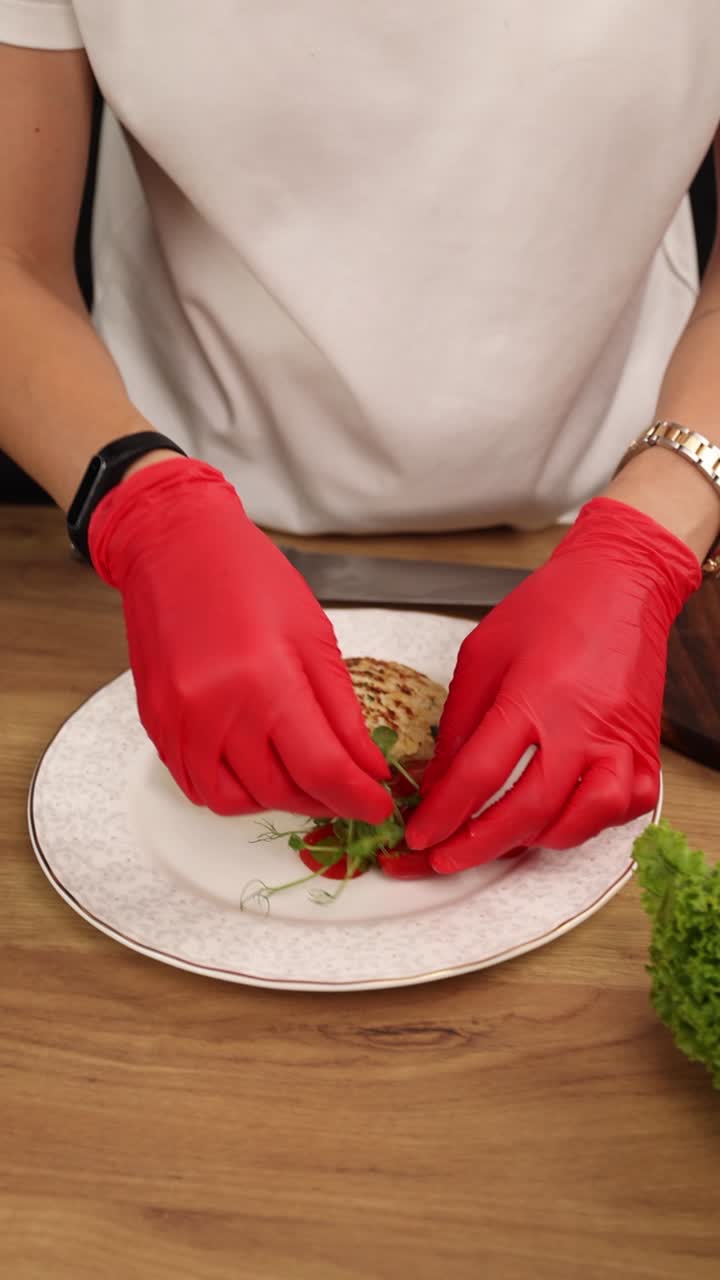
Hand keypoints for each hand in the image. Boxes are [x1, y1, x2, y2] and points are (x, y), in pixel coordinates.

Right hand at [89, 458, 391, 819]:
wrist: (175, 548)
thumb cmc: (249, 578)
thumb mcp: (314, 636)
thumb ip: (341, 712)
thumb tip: (368, 768)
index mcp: (264, 680)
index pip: (322, 769)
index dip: (358, 798)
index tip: (379, 805)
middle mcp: (215, 711)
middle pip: (281, 791)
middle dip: (326, 800)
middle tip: (349, 788)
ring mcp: (180, 724)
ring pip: (237, 801)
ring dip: (279, 801)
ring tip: (304, 778)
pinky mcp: (158, 726)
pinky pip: (198, 786)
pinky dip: (235, 792)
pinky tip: (259, 770)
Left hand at [405, 498, 700, 870]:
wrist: (621, 585)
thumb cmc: (550, 609)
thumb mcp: (482, 654)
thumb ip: (460, 722)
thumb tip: (437, 780)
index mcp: (533, 696)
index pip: (479, 776)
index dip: (443, 815)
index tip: (417, 836)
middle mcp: (581, 728)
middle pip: (524, 812)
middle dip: (475, 846)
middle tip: (441, 860)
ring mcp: (619, 746)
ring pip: (575, 823)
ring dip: (529, 841)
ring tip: (494, 838)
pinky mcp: (646, 754)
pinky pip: (618, 813)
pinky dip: (583, 826)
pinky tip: (553, 818)